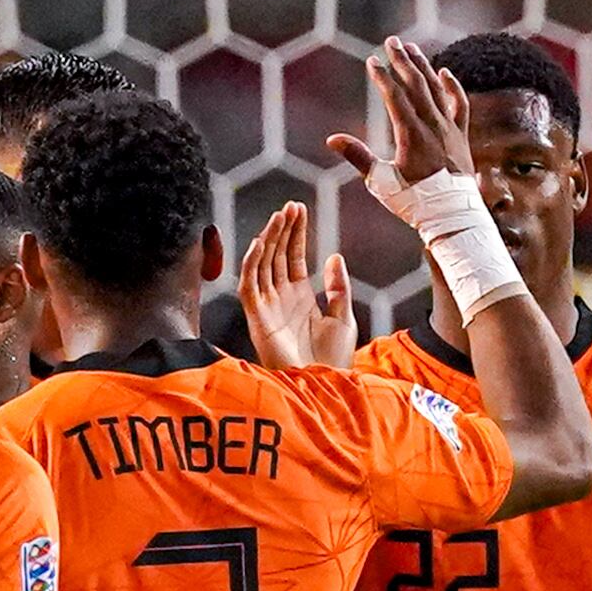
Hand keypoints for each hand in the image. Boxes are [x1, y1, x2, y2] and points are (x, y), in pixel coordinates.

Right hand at [238, 202, 354, 371]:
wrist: (322, 385)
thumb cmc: (333, 360)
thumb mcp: (343, 317)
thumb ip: (338, 287)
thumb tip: (334, 255)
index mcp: (300, 297)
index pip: (294, 257)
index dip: (295, 233)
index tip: (299, 209)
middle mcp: (281, 299)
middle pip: (277, 256)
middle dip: (282, 230)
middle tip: (290, 206)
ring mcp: (268, 308)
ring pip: (262, 266)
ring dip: (267, 240)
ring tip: (279, 216)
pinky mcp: (257, 319)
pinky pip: (248, 287)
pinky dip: (250, 264)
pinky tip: (258, 243)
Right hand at [328, 35, 475, 194]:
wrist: (451, 215)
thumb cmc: (413, 202)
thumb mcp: (380, 182)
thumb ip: (358, 157)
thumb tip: (332, 139)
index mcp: (411, 135)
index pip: (395, 97)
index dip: (382, 77)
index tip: (372, 61)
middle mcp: (433, 126)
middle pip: (416, 85)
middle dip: (402, 61)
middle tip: (391, 41)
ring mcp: (449, 128)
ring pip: (436, 89)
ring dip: (423, 66)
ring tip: (411, 48)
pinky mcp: (461, 135)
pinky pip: (459, 103)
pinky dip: (452, 86)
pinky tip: (443, 71)